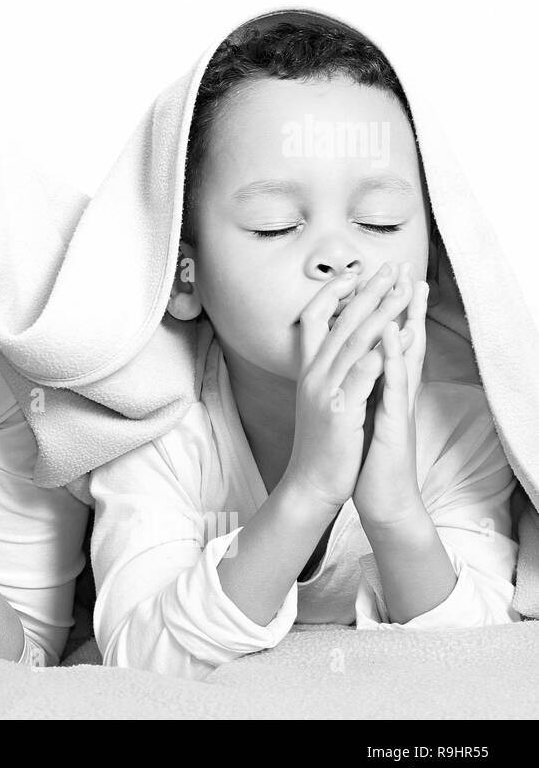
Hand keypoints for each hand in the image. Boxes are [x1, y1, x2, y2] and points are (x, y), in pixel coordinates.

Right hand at [283, 263, 414, 511]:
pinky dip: (371, 360)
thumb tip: (344, 344)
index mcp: (311, 369)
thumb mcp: (323, 398)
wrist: (312, 483)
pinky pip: (357, 381)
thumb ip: (330, 368)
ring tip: (399, 292)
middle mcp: (314, 375)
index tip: (355, 272)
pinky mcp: (339, 413)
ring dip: (377, 315)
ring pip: (352, 345)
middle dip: (368, 293)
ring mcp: (324, 392)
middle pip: (341, 323)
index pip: (316, 319)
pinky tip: (387, 342)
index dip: (335, 293)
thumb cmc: (325, 442)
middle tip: (390, 267)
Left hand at [353, 269, 429, 528]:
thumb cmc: (370, 456)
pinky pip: (394, 385)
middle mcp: (394, 392)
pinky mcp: (396, 423)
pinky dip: (393, 359)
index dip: (390, 313)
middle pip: (402, 341)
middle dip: (403, 305)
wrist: (382, 497)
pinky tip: (392, 336)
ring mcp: (398, 406)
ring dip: (406, 321)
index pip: (389, 342)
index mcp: (384, 388)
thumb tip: (359, 364)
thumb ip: (366, 387)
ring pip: (404, 356)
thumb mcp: (363, 413)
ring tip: (406, 288)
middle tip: (407, 269)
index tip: (389, 281)